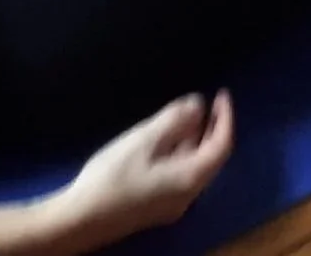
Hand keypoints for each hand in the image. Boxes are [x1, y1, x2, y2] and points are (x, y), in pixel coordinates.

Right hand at [54, 92, 234, 248]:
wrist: (85, 217)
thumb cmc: (113, 175)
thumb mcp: (142, 140)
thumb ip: (172, 121)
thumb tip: (198, 104)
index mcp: (190, 177)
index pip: (221, 146)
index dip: (225, 118)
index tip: (221, 94)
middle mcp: (190, 194)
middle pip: (210, 159)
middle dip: (211, 129)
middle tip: (207, 103)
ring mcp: (175, 203)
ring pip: (194, 167)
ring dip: (194, 140)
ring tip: (185, 116)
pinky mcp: (160, 205)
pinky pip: (180, 174)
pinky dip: (181, 152)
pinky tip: (165, 141)